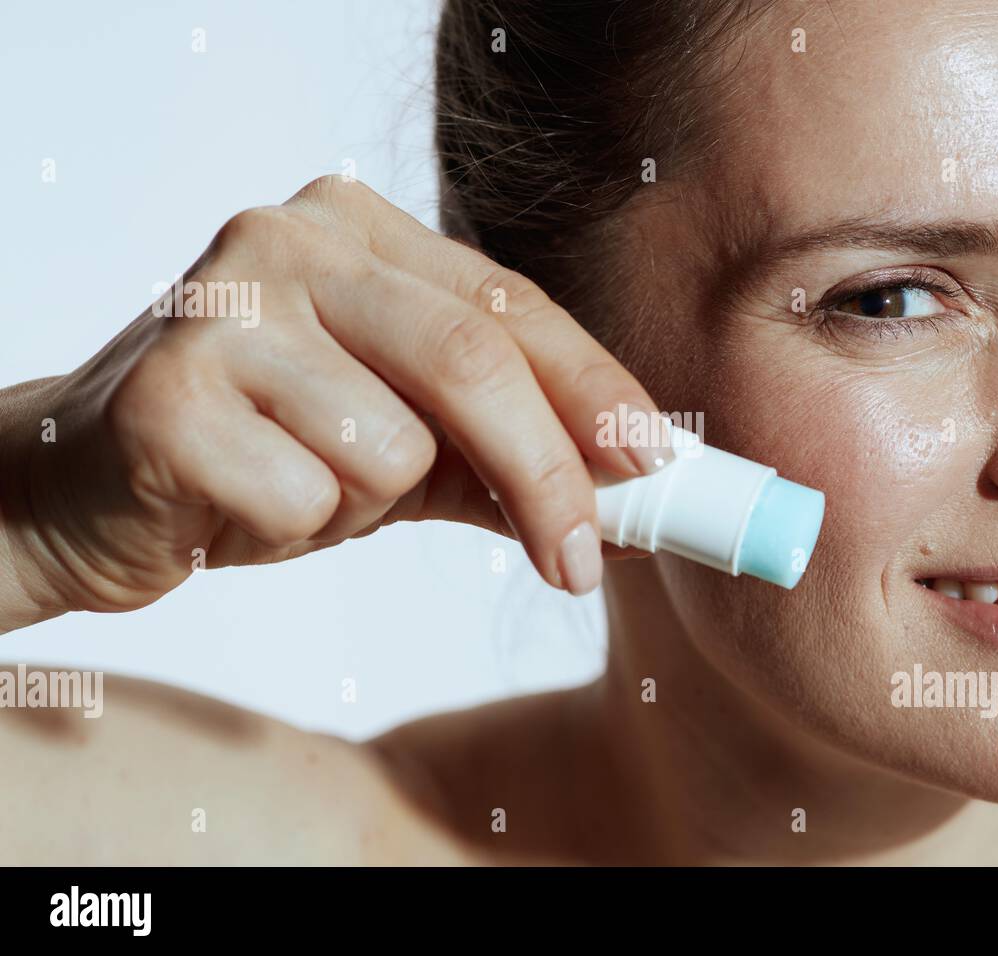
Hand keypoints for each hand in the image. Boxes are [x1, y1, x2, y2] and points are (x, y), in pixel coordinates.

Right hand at [0, 176, 667, 625]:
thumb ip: (500, 457)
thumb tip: (630, 499)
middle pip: (470, 361)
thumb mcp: (398, 445)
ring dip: (369, 504)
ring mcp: (224, 307)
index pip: (510, 308)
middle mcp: (291, 242)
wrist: (82, 486)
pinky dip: (297, 529)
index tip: (654, 462)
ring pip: (390, 446)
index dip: (595, 389)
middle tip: (578, 565)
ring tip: (301, 490)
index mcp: (360, 230)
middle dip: (546, 476)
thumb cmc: (260, 454)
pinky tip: (239, 503)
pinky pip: (307, 498)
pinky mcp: (167, 394)